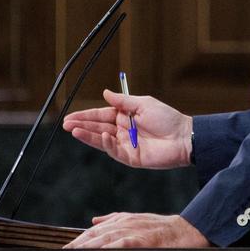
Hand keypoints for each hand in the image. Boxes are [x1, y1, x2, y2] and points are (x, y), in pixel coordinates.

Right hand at [62, 89, 191, 168]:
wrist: (183, 136)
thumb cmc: (167, 118)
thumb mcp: (143, 104)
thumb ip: (123, 101)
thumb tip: (105, 93)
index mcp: (125, 117)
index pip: (101, 116)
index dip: (86, 116)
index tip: (71, 116)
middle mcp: (123, 131)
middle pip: (98, 128)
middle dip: (82, 125)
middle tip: (66, 124)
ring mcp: (126, 145)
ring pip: (102, 140)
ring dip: (88, 136)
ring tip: (74, 130)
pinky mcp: (131, 158)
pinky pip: (115, 151)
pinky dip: (107, 144)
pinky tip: (101, 136)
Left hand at [63, 212, 210, 248]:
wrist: (189, 230)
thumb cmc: (164, 228)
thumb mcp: (138, 219)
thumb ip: (115, 219)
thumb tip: (93, 221)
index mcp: (123, 219)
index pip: (95, 231)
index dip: (79, 239)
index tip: (65, 249)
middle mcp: (126, 223)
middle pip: (95, 234)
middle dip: (77, 244)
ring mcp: (135, 230)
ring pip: (105, 238)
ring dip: (87, 247)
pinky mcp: (143, 239)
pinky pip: (122, 243)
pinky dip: (108, 248)